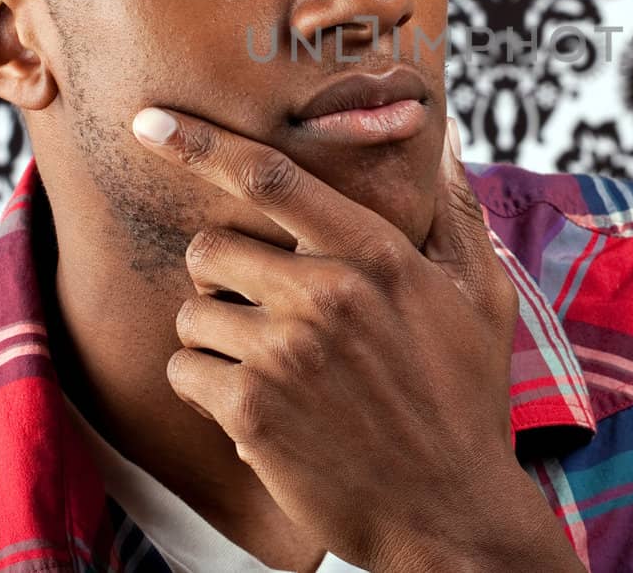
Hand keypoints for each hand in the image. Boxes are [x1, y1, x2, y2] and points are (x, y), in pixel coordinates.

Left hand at [130, 108, 583, 572]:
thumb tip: (445, 140)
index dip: (201, 143)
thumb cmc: (466, 399)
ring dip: (218, 339)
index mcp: (377, 254)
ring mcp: (285, 351)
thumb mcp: (483, 296)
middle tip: (265, 313)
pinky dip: (207, 390)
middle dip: (224, 277)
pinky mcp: (252, 410)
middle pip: (211, 248)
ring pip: (193, 314)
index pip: (271, 177)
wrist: (450, 510)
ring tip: (273, 370)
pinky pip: (185, 372)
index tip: (150, 121)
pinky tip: (258, 409)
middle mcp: (326, 292)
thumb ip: (455, 213)